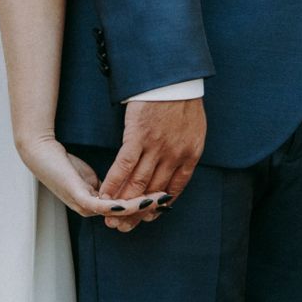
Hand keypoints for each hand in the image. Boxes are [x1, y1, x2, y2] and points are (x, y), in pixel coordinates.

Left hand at [19, 133, 155, 219]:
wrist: (40, 150)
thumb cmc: (64, 159)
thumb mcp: (93, 171)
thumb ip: (111, 178)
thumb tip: (131, 173)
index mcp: (97, 202)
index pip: (126, 207)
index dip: (147, 203)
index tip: (167, 196)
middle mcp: (93, 209)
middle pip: (127, 214)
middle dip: (151, 208)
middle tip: (171, 201)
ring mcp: (87, 207)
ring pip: (121, 212)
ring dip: (145, 207)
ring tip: (164, 200)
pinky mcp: (82, 199)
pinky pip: (109, 206)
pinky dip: (128, 204)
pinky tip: (145, 199)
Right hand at [100, 96, 204, 229]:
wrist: (174, 75)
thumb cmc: (184, 97)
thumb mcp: (195, 127)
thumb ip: (186, 148)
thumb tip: (176, 165)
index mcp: (191, 155)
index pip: (174, 189)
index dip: (159, 205)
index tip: (148, 216)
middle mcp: (174, 156)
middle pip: (153, 192)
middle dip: (137, 212)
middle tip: (123, 226)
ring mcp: (156, 148)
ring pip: (138, 183)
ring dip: (123, 203)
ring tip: (111, 217)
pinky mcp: (138, 137)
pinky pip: (124, 166)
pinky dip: (114, 183)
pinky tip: (105, 194)